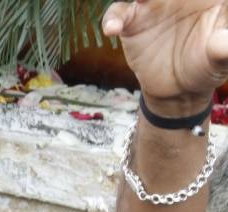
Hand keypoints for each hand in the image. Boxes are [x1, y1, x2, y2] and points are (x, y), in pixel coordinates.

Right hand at [104, 1, 227, 111]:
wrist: (179, 87)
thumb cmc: (207, 65)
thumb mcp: (220, 57)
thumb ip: (223, 48)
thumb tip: (225, 45)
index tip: (193, 1)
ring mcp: (153, 6)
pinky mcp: (131, 23)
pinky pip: (118, 14)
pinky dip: (112, 19)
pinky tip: (112, 29)